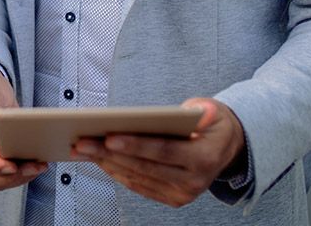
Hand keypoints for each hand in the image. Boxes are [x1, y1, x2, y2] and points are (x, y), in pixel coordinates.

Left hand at [70, 98, 246, 207]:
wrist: (227, 149)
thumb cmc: (213, 123)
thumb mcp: (215, 110)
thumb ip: (204, 110)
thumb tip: (190, 112)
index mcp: (205, 158)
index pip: (164, 151)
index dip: (135, 145)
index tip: (108, 136)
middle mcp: (194, 182)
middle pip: (144, 167)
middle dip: (110, 154)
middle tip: (82, 142)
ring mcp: (183, 194)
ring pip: (138, 178)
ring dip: (108, 164)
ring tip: (82, 149)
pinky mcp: (173, 199)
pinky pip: (140, 186)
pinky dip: (118, 173)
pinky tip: (100, 160)